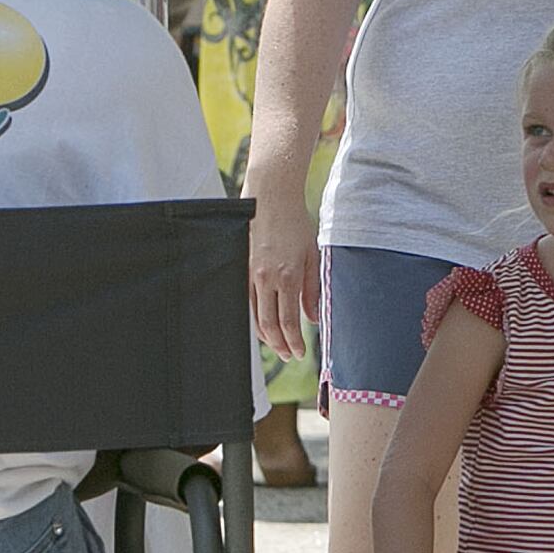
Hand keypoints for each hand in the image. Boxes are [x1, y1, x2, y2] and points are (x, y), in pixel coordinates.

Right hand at [249, 200, 322, 360]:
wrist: (270, 197)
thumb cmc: (295, 222)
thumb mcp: (311, 254)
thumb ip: (312, 289)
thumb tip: (312, 318)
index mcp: (286, 276)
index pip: (288, 322)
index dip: (293, 342)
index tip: (299, 353)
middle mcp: (265, 278)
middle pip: (268, 325)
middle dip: (279, 346)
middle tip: (288, 355)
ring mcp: (250, 273)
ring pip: (254, 316)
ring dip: (265, 335)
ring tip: (277, 344)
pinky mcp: (241, 267)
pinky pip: (245, 300)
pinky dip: (253, 316)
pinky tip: (262, 322)